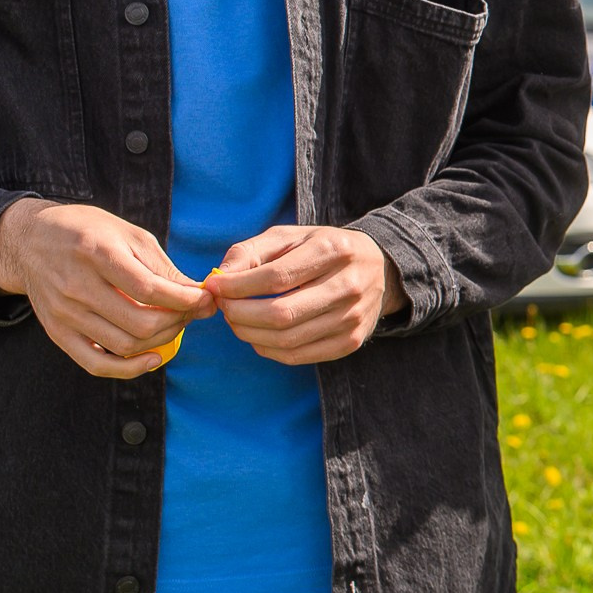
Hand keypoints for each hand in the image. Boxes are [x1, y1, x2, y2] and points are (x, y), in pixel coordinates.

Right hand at [0, 200, 212, 377]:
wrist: (31, 240)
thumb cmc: (89, 232)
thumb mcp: (129, 235)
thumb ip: (162, 268)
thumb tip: (199, 296)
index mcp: (97, 253)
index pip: (149, 289)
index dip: (186, 300)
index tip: (206, 299)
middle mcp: (76, 286)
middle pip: (140, 322)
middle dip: (179, 321)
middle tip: (193, 311)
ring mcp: (64, 313)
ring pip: (124, 345)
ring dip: (162, 340)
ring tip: (175, 324)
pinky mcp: (57, 332)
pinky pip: (96, 364)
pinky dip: (129, 369)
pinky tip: (152, 358)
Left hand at [207, 226, 407, 365]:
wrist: (378, 269)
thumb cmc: (322, 249)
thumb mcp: (289, 237)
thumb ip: (250, 252)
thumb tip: (218, 280)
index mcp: (333, 250)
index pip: (275, 277)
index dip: (237, 286)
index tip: (214, 286)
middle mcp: (349, 285)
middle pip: (280, 314)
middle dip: (239, 314)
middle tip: (223, 307)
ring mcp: (353, 318)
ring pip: (287, 339)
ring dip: (249, 333)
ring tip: (237, 319)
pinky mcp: (351, 341)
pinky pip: (298, 356)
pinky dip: (268, 349)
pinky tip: (258, 334)